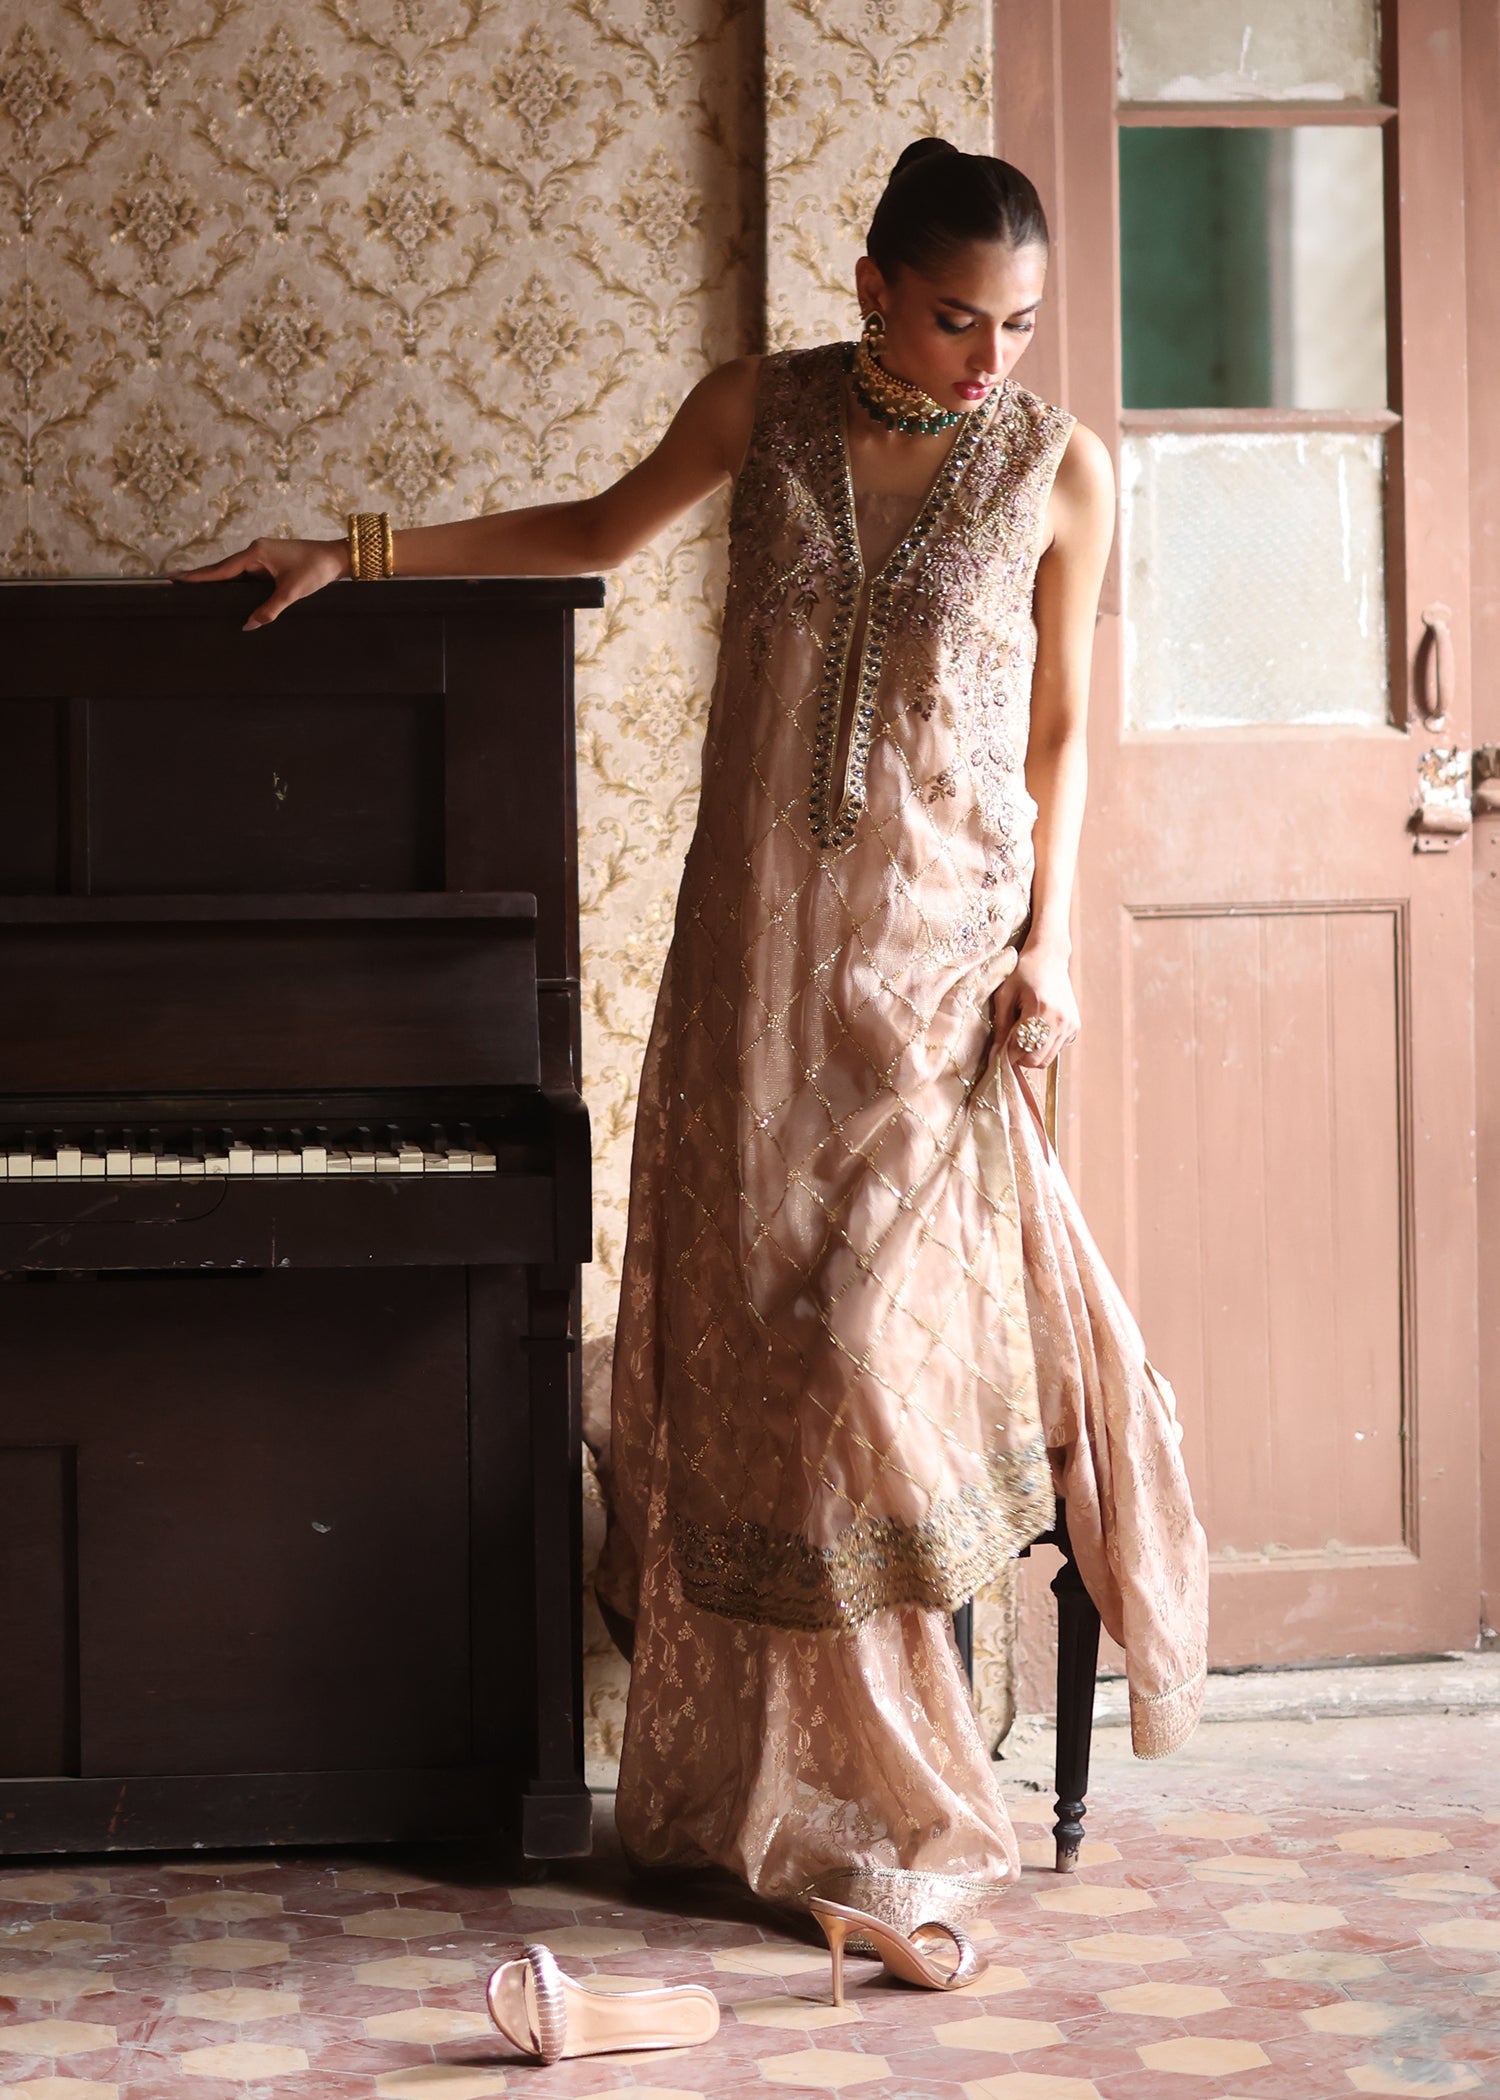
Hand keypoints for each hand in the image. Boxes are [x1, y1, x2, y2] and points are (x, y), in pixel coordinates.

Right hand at [171, 535, 348, 629]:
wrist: (335, 558)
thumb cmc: (316, 570)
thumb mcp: (292, 592)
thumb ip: (270, 609)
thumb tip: (249, 626)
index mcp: (256, 553)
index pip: (221, 568)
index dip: (198, 576)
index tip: (175, 577)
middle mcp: (255, 551)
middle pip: (222, 568)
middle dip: (200, 577)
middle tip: (174, 582)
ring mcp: (261, 556)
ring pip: (233, 572)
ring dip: (217, 580)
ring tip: (193, 589)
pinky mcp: (269, 563)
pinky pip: (245, 575)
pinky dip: (234, 583)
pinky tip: (225, 593)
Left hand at [994, 939, 1078, 1067]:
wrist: (1049, 956)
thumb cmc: (1023, 971)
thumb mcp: (1005, 994)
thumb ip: (1001, 1025)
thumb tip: (995, 1054)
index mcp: (1041, 1009)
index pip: (1022, 1050)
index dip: (1007, 1055)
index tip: (998, 1050)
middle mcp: (1060, 1020)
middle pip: (1037, 1061)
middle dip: (1020, 1057)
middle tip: (1010, 1042)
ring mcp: (1071, 1025)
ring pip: (1048, 1059)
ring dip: (1033, 1053)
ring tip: (1024, 1033)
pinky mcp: (1075, 1027)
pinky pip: (1057, 1049)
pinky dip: (1045, 1046)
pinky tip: (1039, 1028)